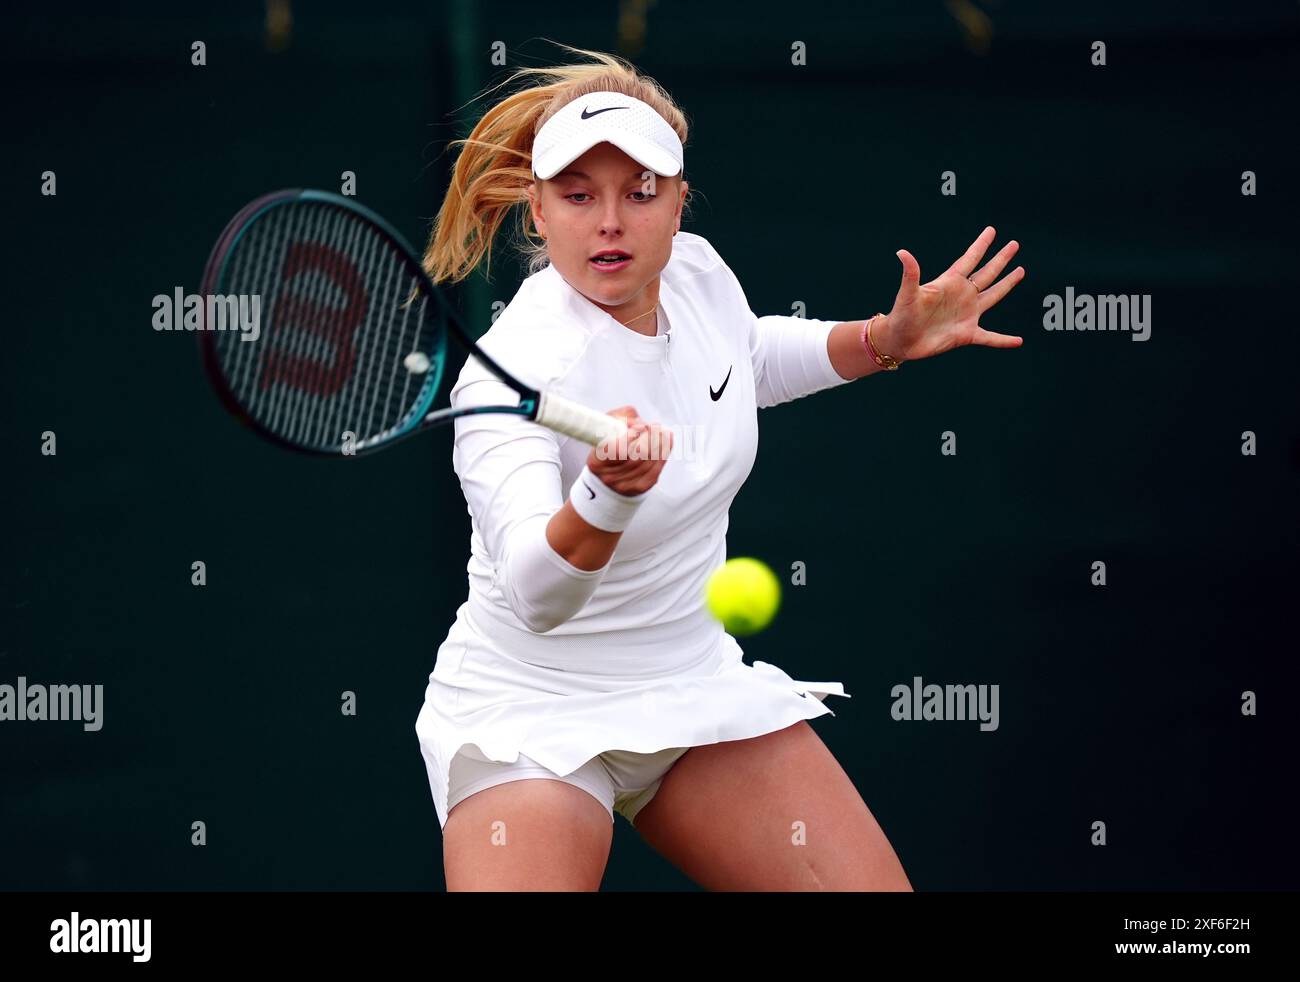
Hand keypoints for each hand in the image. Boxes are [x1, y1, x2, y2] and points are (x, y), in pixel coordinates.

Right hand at [587, 405, 672, 495]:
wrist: (608, 472)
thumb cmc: (609, 443)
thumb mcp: (608, 427)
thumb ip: (622, 417)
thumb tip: (641, 423)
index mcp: (596, 461)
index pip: (615, 451)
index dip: (630, 438)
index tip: (641, 427)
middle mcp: (609, 477)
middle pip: (635, 457)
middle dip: (649, 439)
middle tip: (655, 426)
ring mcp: (625, 485)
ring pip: (648, 462)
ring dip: (659, 444)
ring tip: (663, 431)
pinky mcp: (640, 487)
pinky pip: (655, 470)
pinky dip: (663, 453)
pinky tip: (667, 441)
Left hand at [877, 227, 1024, 362]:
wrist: (899, 341)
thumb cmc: (901, 316)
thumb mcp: (907, 295)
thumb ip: (910, 274)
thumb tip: (902, 252)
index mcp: (949, 283)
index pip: (969, 259)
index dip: (981, 245)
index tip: (991, 230)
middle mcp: (961, 295)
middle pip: (987, 273)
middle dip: (1000, 259)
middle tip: (1014, 244)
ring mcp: (966, 314)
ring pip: (993, 296)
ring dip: (1007, 284)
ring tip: (1021, 271)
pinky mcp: (966, 334)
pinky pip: (990, 338)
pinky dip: (1003, 340)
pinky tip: (1018, 341)